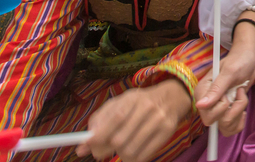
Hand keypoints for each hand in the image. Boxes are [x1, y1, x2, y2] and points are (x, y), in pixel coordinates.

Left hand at [76, 80, 192, 161]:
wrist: (171, 97)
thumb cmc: (139, 103)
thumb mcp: (119, 103)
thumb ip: (99, 121)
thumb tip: (83, 147)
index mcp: (132, 98)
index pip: (115, 118)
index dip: (99, 135)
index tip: (87, 146)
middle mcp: (147, 108)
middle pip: (120, 139)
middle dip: (106, 149)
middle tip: (103, 151)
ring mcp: (159, 120)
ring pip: (130, 150)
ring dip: (120, 155)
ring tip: (122, 148)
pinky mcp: (168, 132)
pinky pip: (143, 156)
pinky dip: (133, 158)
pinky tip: (133, 151)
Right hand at [195, 29, 254, 135]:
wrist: (248, 59)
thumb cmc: (238, 61)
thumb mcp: (230, 72)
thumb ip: (216, 89)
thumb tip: (200, 105)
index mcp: (202, 92)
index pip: (206, 114)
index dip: (222, 106)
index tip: (229, 92)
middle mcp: (207, 103)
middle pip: (213, 122)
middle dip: (231, 111)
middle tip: (238, 93)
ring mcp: (217, 109)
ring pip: (224, 127)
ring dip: (238, 113)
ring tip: (241, 97)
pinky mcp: (226, 113)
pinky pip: (231, 129)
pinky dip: (240, 122)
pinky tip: (243, 110)